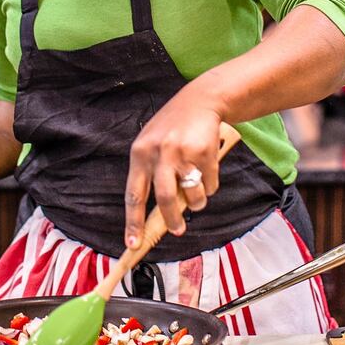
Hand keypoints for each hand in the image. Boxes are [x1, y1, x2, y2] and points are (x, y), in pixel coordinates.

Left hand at [125, 91, 222, 248]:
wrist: (201, 101)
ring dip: (197, 202)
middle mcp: (160, 153)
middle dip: (171, 221)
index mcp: (140, 153)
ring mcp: (184, 153)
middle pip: (164, 199)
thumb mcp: (151, 144)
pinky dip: (210, 185)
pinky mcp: (206, 154)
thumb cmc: (172, 127)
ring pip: (192, 196)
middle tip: (176, 229)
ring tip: (196, 192)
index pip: (134, 194)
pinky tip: (207, 169)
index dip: (133, 222)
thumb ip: (150, 173)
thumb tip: (155, 214)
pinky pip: (210, 185)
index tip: (133, 243)